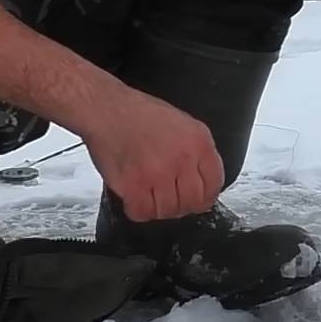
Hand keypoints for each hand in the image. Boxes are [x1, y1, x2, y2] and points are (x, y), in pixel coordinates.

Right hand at [81, 84, 222, 220]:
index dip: (205, 196)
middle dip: (181, 205)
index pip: (214, 184)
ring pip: (168, 211)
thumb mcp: (182, 123)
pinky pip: (142, 213)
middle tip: (169, 198)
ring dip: (158, 207)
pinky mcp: (133, 185)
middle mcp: (181, 158)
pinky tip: (134, 197)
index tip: (198, 199)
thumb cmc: (139, 114)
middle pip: (193, 202)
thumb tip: (203, 182)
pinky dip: (138, 210)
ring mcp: (157, 173)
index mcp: (198, 141)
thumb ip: (196, 151)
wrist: (105, 108)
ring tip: (149, 193)